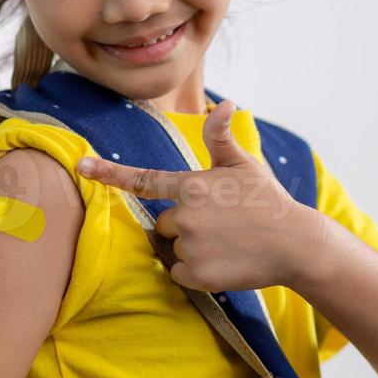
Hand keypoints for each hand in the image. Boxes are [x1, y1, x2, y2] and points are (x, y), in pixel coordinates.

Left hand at [76, 99, 325, 291]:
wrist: (296, 244)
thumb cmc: (269, 201)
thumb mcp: (244, 165)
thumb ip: (221, 138)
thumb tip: (225, 103)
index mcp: (193, 184)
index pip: (144, 179)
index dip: (110, 173)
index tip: (82, 166)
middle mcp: (186, 215)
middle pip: (163, 223)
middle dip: (185, 224)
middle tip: (222, 224)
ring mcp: (191, 245)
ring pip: (172, 248)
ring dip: (192, 247)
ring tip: (227, 243)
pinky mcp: (197, 274)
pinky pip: (179, 273)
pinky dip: (196, 272)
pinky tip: (224, 262)